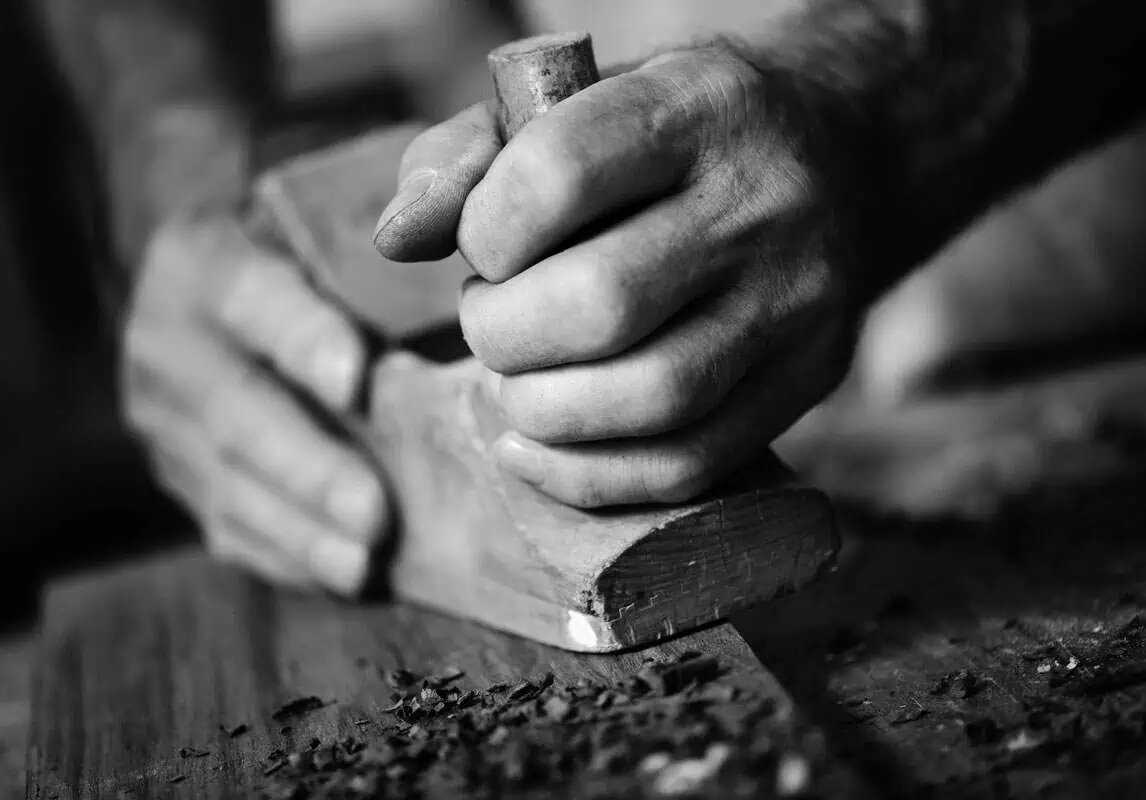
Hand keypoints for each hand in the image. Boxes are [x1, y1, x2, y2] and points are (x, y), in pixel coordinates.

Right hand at [122, 208, 388, 593]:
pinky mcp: (179, 475)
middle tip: (375, 514)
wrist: (203, 290)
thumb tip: (468, 304)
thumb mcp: (314, 230)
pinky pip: (229, 525)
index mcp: (202, 261)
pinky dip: (290, 557)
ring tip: (364, 565)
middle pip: (238, 412)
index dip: (304, 341)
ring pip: (231, 484)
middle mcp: (166, 342)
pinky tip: (345, 578)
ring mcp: (161, 420)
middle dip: (310, 469)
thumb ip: (372, 261)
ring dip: (303, 532)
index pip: (253, 299)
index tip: (356, 380)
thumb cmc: (296, 251)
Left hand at [375, 40, 860, 507]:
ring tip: (515, 383)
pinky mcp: (810, 378)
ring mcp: (799, 301)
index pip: (558, 177)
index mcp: (699, 106)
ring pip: (652, 398)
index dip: (484, 230)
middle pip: (602, 303)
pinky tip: (534, 447)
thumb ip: (473, 155)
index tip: (482, 247)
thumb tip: (396, 239)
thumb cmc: (680, 135)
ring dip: (543, 413)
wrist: (847, 157)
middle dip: (503, 335)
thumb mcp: (586, 102)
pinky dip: (589, 475)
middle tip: (490, 323)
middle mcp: (763, 203)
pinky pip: (690, 463)